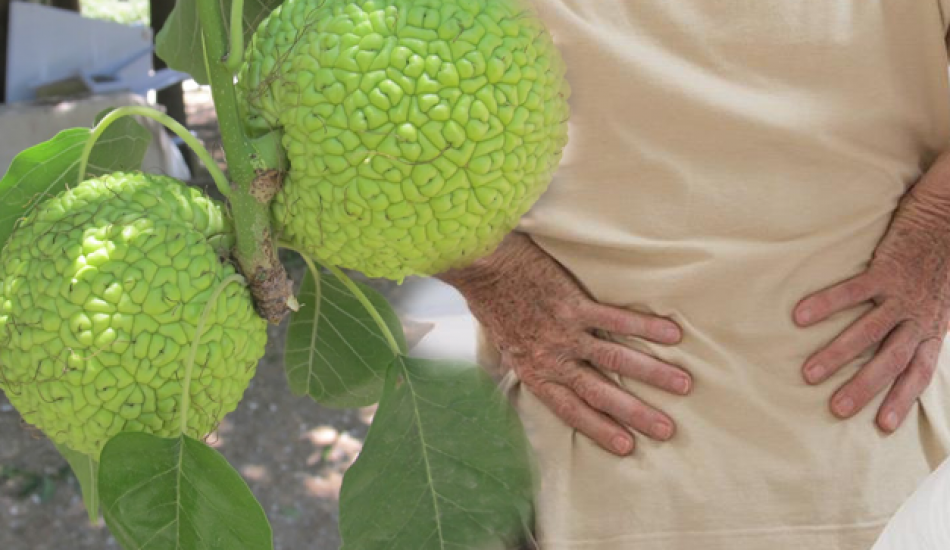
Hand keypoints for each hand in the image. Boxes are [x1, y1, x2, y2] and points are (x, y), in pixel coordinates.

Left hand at [439, 232, 690, 455]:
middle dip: (635, 413)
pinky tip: (671, 334)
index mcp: (533, 371)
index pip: (570, 409)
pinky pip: (616, 319)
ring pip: (616, 359)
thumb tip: (535, 371)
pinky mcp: (574, 303)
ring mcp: (565, 331)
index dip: (599, 428)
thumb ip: (524, 359)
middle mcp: (552, 357)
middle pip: (600, 392)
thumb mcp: (501, 342)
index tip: (626, 446)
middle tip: (666, 429)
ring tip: (682, 384)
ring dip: (652, 373)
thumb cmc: (490, 299)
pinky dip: (645, 327)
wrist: (482, 264)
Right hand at [794, 154, 949, 431]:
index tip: (882, 426)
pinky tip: (801, 316)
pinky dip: (826, 304)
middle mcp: (918, 316)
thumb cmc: (947, 254)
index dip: (902, 399)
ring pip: (868, 332)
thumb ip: (928, 318)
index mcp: (934, 325)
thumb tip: (908, 340)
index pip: (919, 371)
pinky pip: (852, 292)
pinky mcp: (885, 269)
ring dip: (837, 355)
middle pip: (890, 360)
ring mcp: (901, 294)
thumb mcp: (945, 296)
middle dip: (863, 387)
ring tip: (809, 373)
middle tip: (836, 408)